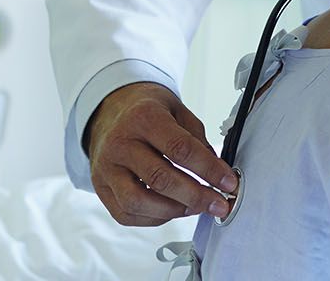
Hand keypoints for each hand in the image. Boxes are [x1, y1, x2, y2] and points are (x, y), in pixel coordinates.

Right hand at [86, 81, 238, 225]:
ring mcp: (106, 168)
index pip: (180, 148)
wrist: (111, 113)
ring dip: (174, 210)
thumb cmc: (149, 112)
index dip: (208, 169)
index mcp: (144, 118)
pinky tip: (173, 210)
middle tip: (219, 204)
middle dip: (196, 196)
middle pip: (160, 178)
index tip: (229, 182)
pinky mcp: (100, 187)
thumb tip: (217, 171)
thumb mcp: (177, 111)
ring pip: (138, 201)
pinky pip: (126, 214)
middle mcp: (120, 143)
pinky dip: (154, 218)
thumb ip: (197, 139)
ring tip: (196, 208)